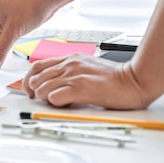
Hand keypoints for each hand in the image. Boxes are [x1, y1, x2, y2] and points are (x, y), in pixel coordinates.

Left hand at [23, 53, 147, 108]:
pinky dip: (55, 104)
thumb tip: (51, 82)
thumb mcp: (86, 66)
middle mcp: (69, 64)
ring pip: (42, 89)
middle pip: (36, 78)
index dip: (29, 80)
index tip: (30, 90)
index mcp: (70, 58)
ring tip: (58, 102)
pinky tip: (66, 104)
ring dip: (45, 99)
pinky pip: (55, 97)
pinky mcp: (82, 88)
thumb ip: (69, 70)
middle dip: (35, 92)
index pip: (36, 66)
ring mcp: (75, 76)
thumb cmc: (113, 78)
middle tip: (42, 100)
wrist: (134, 81)